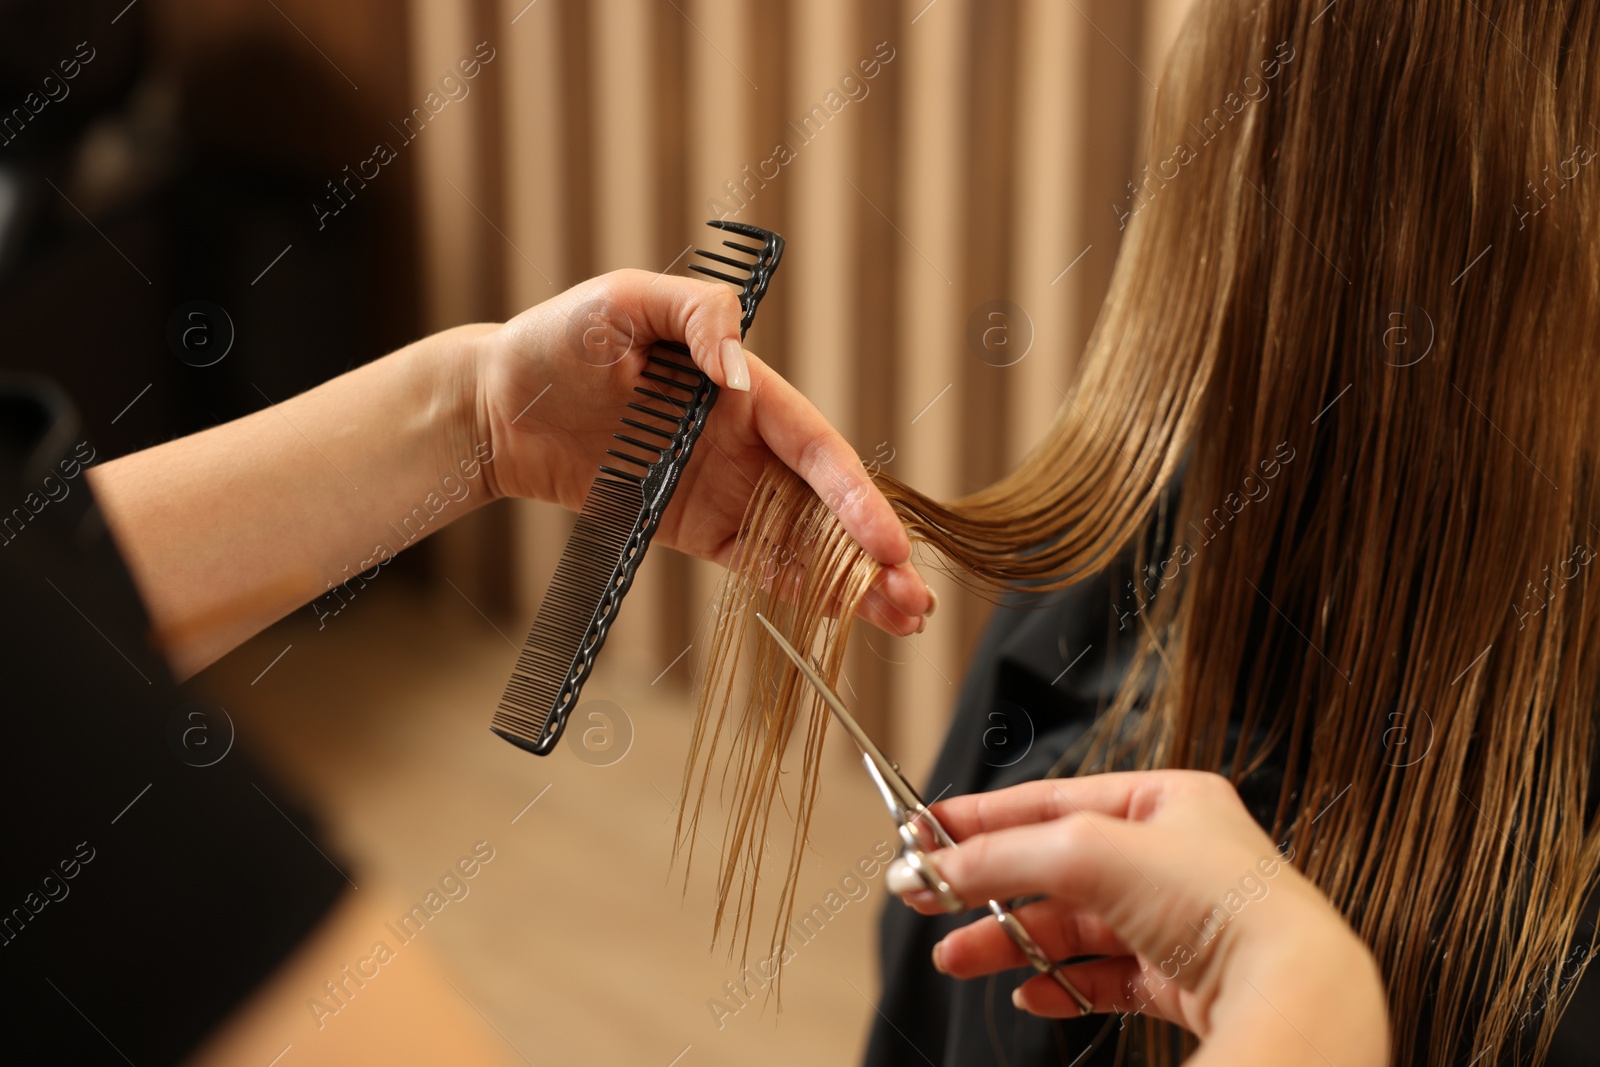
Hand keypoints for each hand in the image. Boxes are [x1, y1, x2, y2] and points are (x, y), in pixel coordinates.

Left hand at [472, 270, 931, 632]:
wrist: (495, 405)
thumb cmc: (556, 341)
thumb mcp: (625, 300)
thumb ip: (696, 316)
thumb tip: (742, 368)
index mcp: (741, 389)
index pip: (814, 445)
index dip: (853, 495)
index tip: (883, 542)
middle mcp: (744, 440)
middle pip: (825, 501)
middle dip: (873, 550)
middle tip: (914, 597)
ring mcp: (723, 487)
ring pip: (802, 537)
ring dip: (852, 578)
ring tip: (902, 619)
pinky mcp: (694, 527)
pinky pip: (756, 561)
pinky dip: (800, 587)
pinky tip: (841, 614)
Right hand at [896, 771, 1389, 1066]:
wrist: (1286, 987)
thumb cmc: (1215, 899)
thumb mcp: (1087, 852)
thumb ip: (1005, 854)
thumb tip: (938, 864)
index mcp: (1165, 801)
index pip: (1053, 800)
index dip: (984, 817)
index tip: (927, 832)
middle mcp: (1172, 857)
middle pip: (1054, 869)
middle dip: (986, 890)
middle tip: (926, 900)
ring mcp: (1176, 921)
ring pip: (1071, 928)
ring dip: (1009, 942)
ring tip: (956, 959)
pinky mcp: (1180, 978)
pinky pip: (1103, 978)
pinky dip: (1060, 984)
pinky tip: (1029, 992)